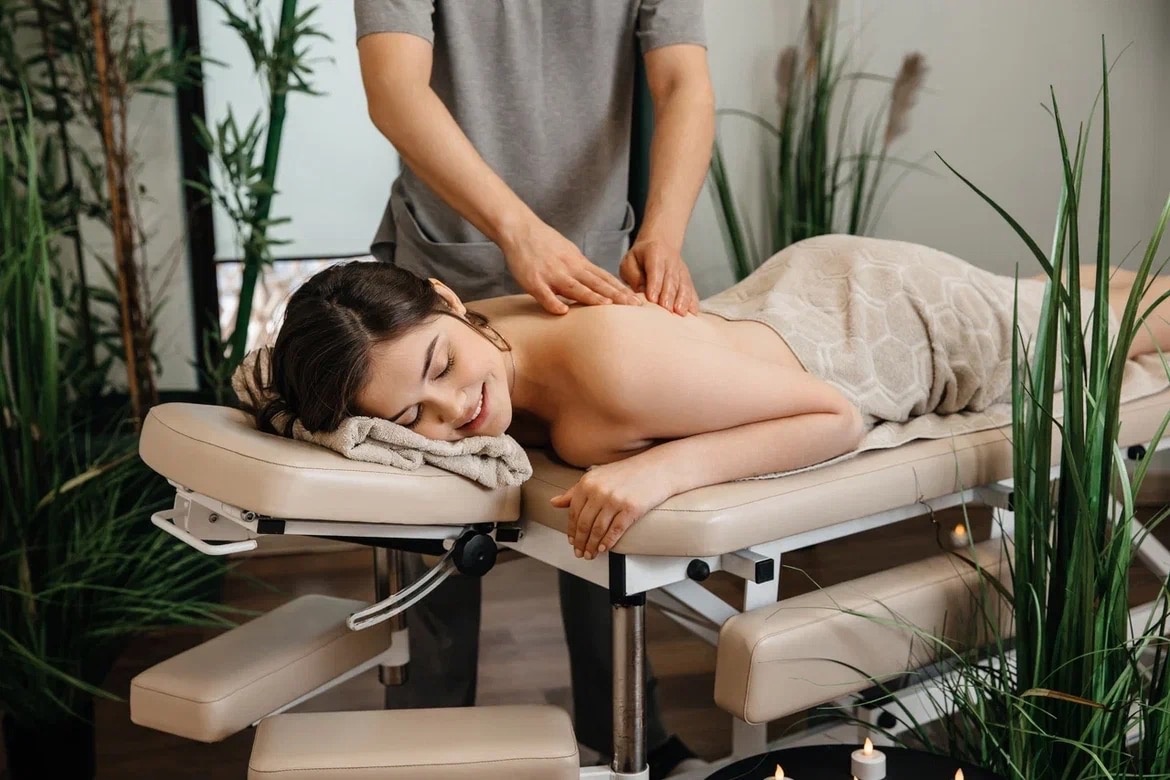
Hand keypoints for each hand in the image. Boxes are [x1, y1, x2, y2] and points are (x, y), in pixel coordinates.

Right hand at [499, 220, 640, 314]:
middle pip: (596, 283)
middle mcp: (569, 268)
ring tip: (607, 306)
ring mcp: (551, 274)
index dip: (620, 289)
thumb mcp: (568, 252)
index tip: (636, 300)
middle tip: (633, 305)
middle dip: (615, 295)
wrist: (519, 229)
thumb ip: (582, 268)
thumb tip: (598, 283)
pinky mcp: (533, 281)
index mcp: (578, 262)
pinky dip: (553, 302)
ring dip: (591, 297)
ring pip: (574, 287)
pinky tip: (562, 311)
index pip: (604, 278)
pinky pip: (544, 294)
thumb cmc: (543, 242)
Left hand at [549, 458, 673, 558]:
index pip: (573, 512)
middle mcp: (599, 490)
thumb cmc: (627, 473)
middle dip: (580, 542)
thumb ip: (574, 491)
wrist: (657, 468)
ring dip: (592, 545)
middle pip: (584, 524)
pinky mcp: (630, 509)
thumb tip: (554, 502)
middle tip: (580, 553)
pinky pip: (615, 530)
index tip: (572, 541)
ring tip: (590, 554)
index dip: (571, 530)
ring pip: (597, 530)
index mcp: (587, 482)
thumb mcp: (597, 476)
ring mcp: (614, 500)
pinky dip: (607, 542)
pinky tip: (604, 548)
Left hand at [620, 238, 699, 315]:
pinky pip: (692, 290)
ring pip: (684, 285)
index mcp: (655, 252)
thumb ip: (634, 276)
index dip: (655, 284)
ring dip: (683, 300)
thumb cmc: (640, 257)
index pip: (656, 269)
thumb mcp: (630, 261)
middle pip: (671, 279)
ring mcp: (682, 270)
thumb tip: (642, 292)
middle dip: (669, 295)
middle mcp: (671, 260)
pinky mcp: (688, 278)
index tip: (653, 299)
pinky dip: (693, 301)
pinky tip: (693, 313)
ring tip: (681, 313)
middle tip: (667, 309)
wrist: (660, 243)